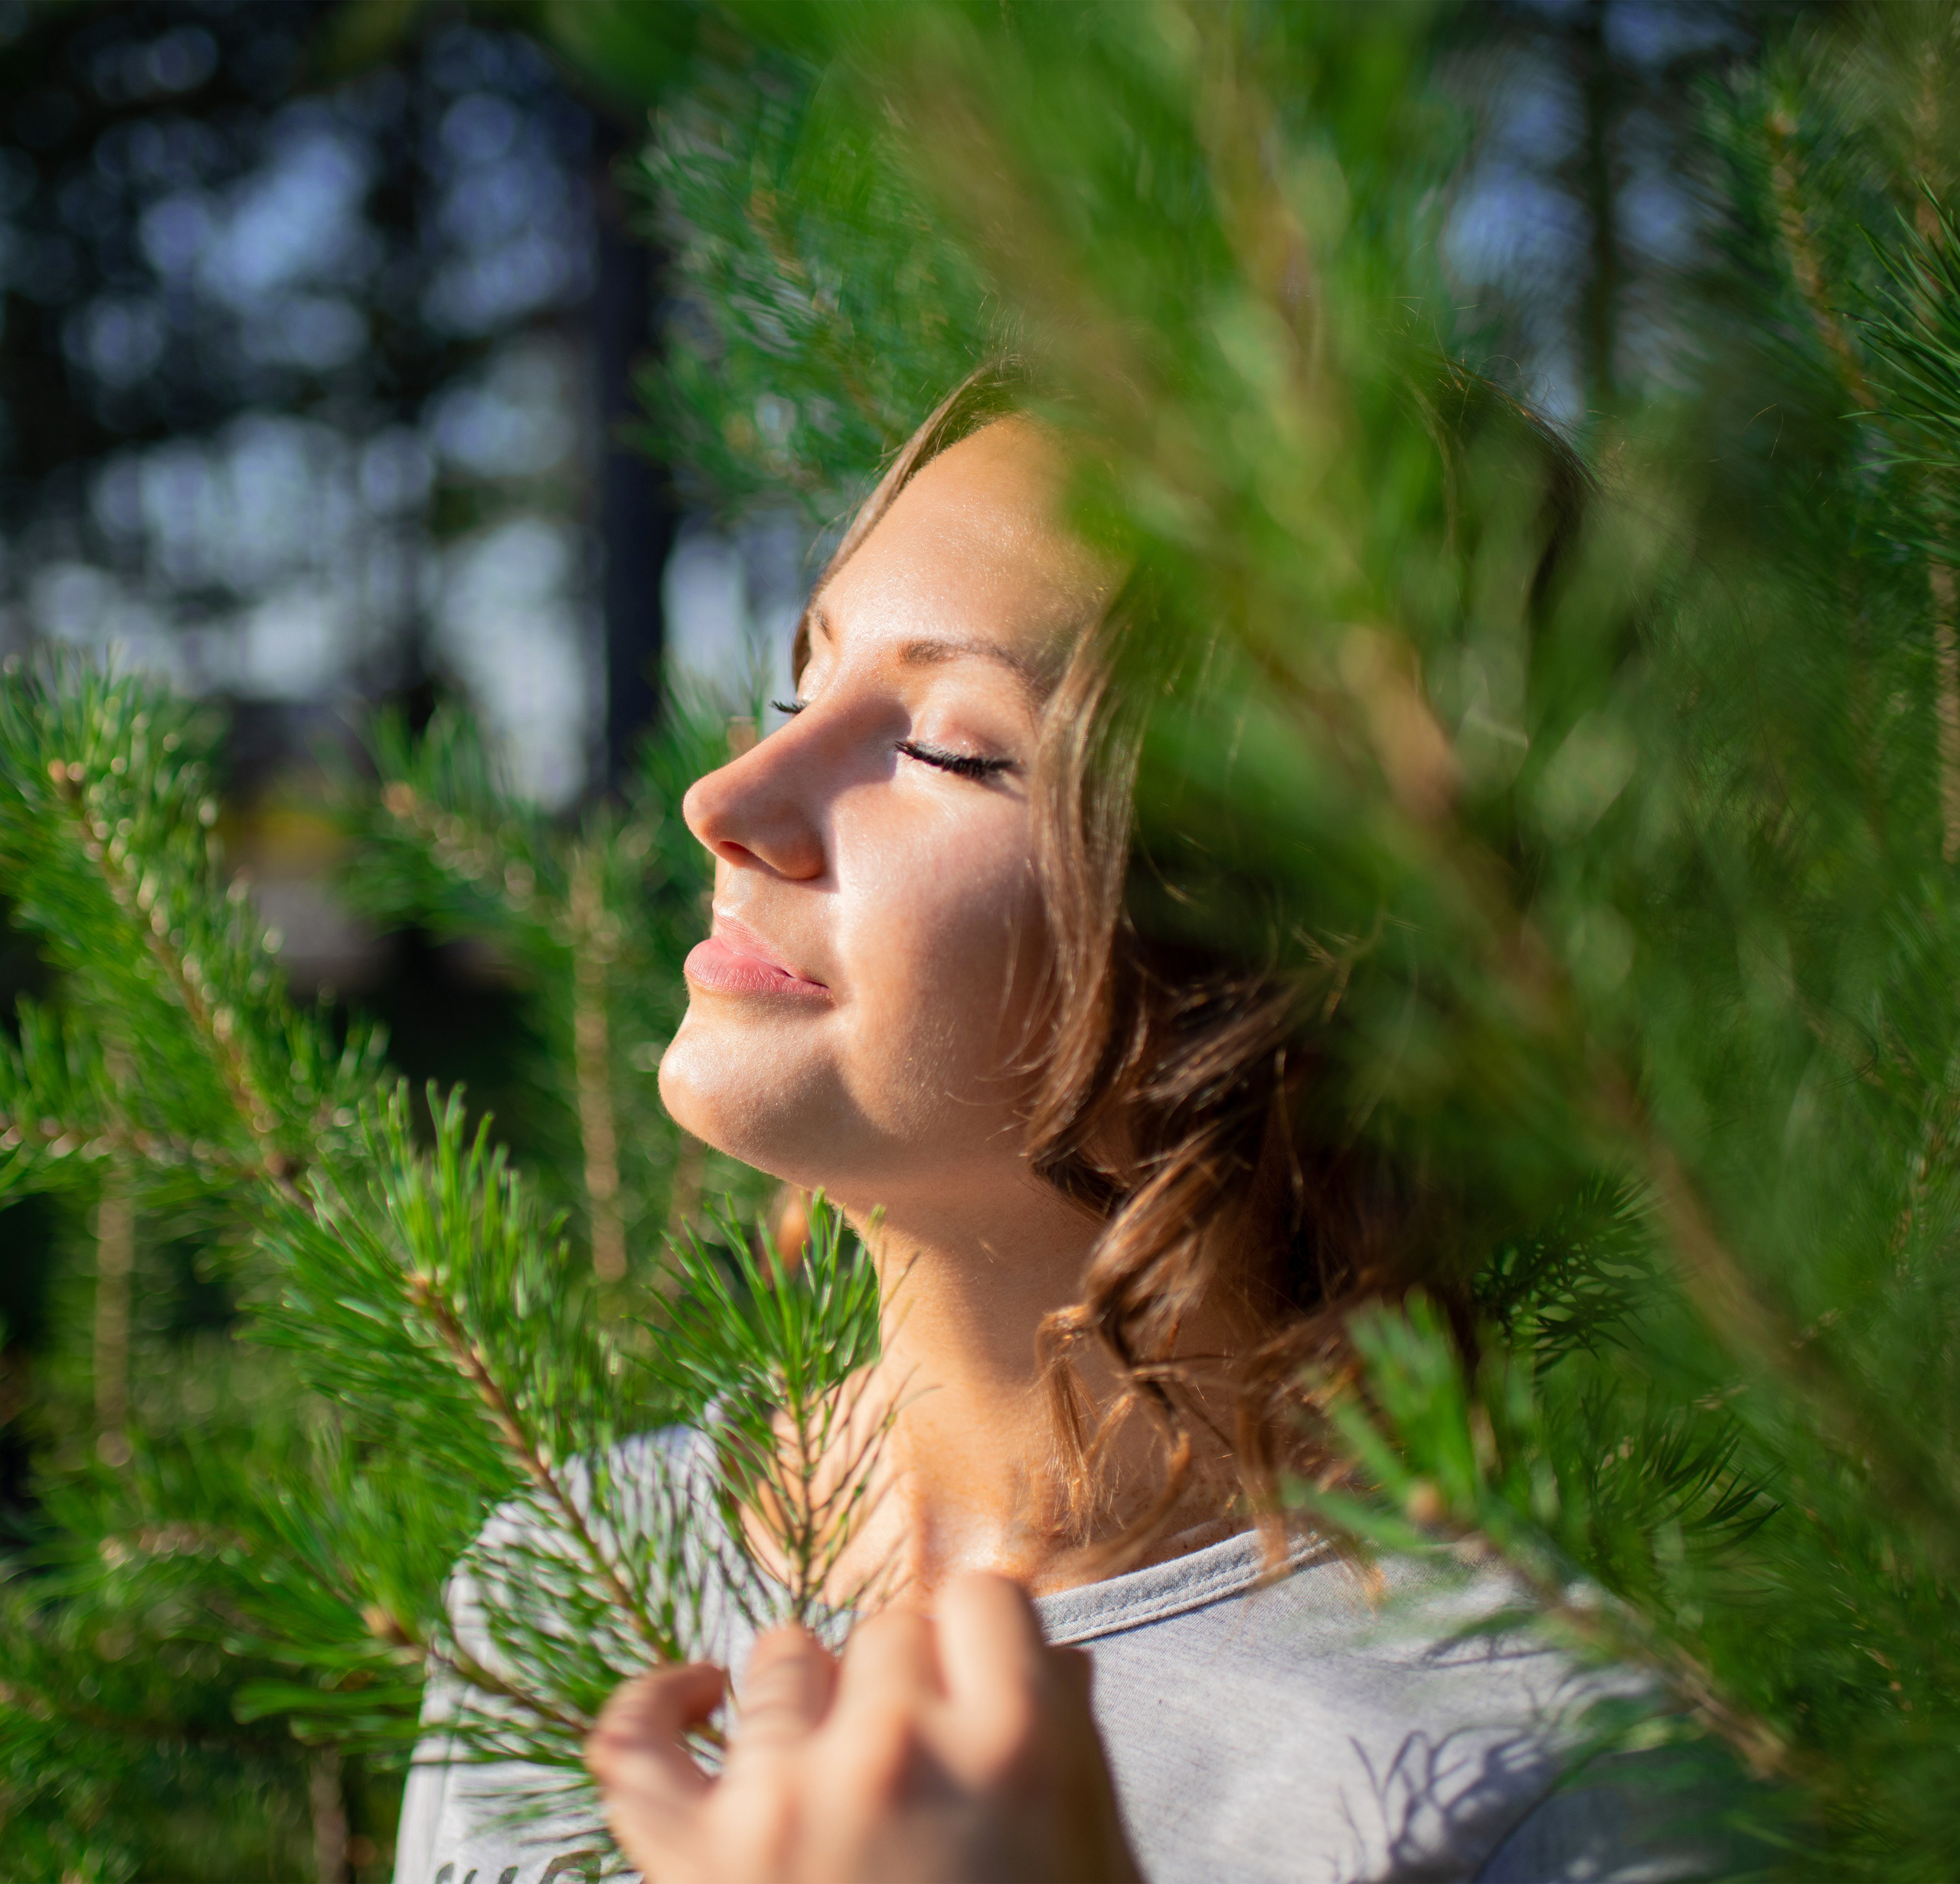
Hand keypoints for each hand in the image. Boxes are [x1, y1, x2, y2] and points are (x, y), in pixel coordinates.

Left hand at [586, 1571, 1141, 1883]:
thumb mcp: (1098, 1875)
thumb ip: (1077, 1757)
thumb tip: (1053, 1655)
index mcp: (1015, 1753)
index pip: (987, 1598)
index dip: (985, 1643)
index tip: (981, 1684)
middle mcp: (897, 1751)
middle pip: (889, 1629)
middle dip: (907, 1684)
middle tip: (920, 1771)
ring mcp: (780, 1800)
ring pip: (780, 1657)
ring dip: (810, 1704)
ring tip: (837, 1777)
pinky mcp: (686, 1860)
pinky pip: (634, 1737)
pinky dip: (655, 1703)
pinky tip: (698, 1698)